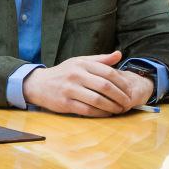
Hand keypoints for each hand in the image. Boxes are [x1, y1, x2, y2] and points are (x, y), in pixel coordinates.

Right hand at [22, 51, 149, 116]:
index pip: (108, 72)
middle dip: (120, 96)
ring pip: (97, 100)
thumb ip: (100, 59)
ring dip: (112, 107)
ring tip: (120, 109)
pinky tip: (107, 114)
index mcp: (81, 64)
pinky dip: (101, 114)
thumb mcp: (79, 62)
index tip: (129, 90)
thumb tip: (119, 54)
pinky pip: (88, 110)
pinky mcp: (65, 103)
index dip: (122, 83)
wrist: (38, 84)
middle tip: (128, 102)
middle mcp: (75, 75)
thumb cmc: (63, 73)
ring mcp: (69, 90)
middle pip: (105, 87)